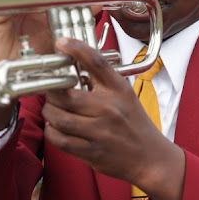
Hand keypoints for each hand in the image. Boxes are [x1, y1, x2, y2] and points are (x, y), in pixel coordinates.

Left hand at [43, 38, 184, 199]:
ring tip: (51, 109)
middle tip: (50, 90)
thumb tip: (70, 64)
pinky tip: (55, 127)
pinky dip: (51, 132)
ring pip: (59, 118)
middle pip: (66, 94)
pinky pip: (60, 140)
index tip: (61, 42)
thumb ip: (101, 80)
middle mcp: (110, 109)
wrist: (149, 157)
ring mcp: (100, 132)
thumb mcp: (124, 94)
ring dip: (49, 112)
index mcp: (118, 90)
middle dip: (51, 91)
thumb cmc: (133, 123)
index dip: (76, 48)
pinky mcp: (92, 152)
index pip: (97, 62)